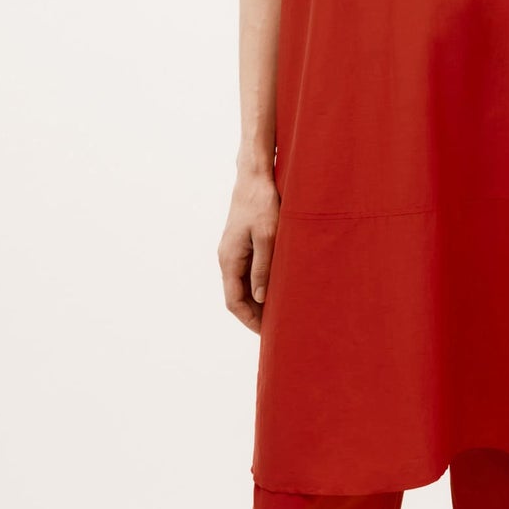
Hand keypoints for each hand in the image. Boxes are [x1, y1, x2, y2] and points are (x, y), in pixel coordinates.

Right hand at [219, 170, 279, 334]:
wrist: (255, 175)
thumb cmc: (262, 202)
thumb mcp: (267, 236)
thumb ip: (263, 267)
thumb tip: (261, 298)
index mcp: (229, 259)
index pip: (234, 301)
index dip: (250, 320)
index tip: (268, 333)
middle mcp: (228, 257)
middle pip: (238, 296)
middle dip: (255, 314)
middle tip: (278, 326)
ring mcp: (234, 250)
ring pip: (243, 284)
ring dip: (258, 300)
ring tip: (280, 311)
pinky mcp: (242, 243)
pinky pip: (248, 271)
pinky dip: (260, 284)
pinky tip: (277, 287)